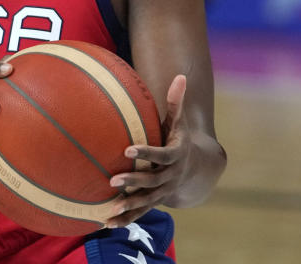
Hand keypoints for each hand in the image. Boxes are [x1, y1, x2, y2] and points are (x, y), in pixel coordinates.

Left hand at [105, 74, 190, 226]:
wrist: (194, 170)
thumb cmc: (178, 140)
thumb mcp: (178, 123)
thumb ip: (176, 102)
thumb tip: (181, 76)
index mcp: (174, 156)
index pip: (160, 156)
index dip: (145, 153)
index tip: (127, 150)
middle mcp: (169, 177)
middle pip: (151, 181)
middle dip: (133, 182)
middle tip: (113, 180)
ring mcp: (162, 192)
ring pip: (146, 201)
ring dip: (128, 206)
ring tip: (110, 209)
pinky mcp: (153, 202)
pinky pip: (139, 212)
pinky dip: (125, 219)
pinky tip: (106, 223)